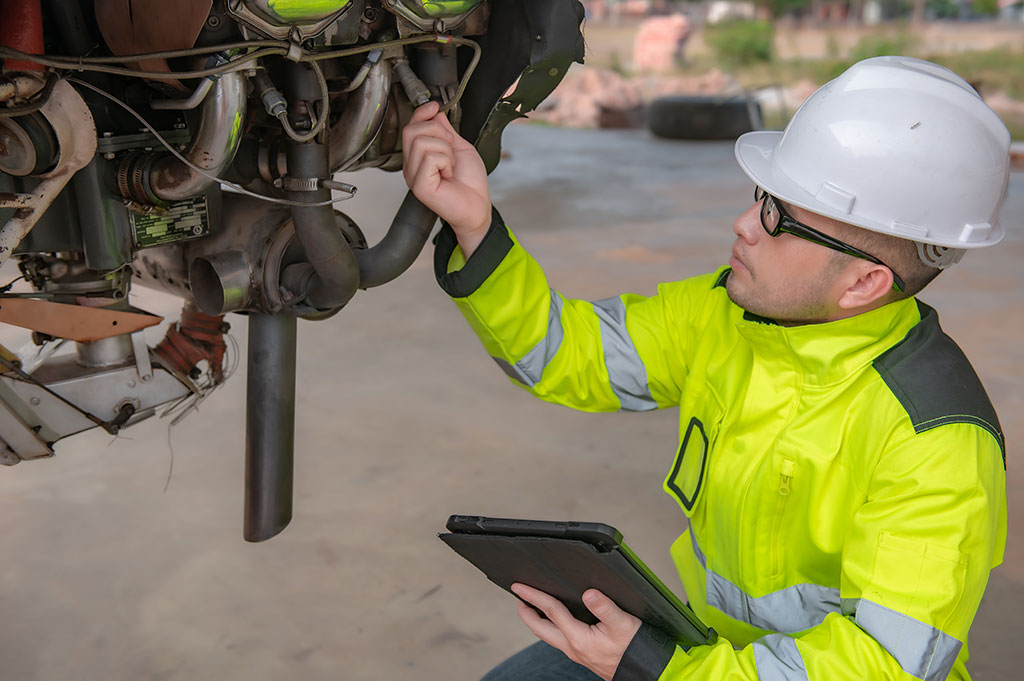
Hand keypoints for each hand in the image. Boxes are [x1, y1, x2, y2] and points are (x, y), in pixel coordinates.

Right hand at [402, 101, 490, 255]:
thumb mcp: (458, 146)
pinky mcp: (419, 185)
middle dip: (437, 132)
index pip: (410, 126)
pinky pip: (430, 158)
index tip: (435, 107)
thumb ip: (445, 130)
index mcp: (418, 156)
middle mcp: (412, 165)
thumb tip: (434, 111)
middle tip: (450, 150)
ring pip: (421, 142)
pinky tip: (448, 175)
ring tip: (450, 166)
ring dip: (445, 150)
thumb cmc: (470, 182)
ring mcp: (413, 176)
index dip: (422, 113)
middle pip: (412, 130)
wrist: (478, 205)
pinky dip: (445, 162)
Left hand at [511, 583, 641, 680]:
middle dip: (526, 613)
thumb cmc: (635, 648)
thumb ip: (605, 607)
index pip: (550, 612)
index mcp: (579, 638)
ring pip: (549, 636)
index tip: (519, 587)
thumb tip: (589, 593)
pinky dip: (551, 627)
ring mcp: (577, 653)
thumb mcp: (623, 624)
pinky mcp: (584, 654)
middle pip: (541, 629)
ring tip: (532, 607)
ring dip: (537, 621)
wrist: (646, 670)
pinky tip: (556, 621)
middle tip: (518, 597)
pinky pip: (560, 639)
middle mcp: (573, 648)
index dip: (533, 596)